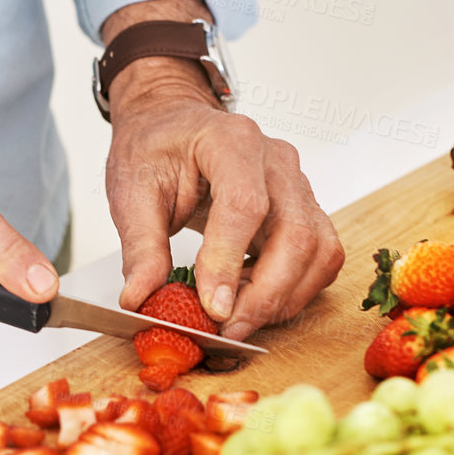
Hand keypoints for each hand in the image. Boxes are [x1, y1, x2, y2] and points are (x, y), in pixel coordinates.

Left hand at [103, 0, 343, 341]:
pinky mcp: (306, 209)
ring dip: (285, 296)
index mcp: (231, 142)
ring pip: (319, 250)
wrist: (175, 124)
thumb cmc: (156, 148)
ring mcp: (299, 184)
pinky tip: (255, 298)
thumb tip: (142, 298)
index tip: (212, 306)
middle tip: (227, 329)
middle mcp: (276, 161)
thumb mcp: (131, 190)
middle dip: (264, 294)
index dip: (230, 260)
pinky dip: (296, 288)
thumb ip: (140, 245)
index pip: (245, 205)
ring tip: (238, 317)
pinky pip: (322, 256)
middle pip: (295, 234)